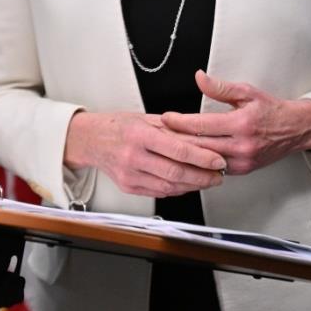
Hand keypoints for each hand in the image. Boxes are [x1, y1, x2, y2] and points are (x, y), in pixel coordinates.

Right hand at [64, 110, 226, 197]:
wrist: (92, 140)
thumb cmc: (120, 126)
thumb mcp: (147, 118)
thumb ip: (174, 128)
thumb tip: (202, 135)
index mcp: (140, 135)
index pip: (177, 150)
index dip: (202, 158)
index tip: (218, 160)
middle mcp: (133, 156)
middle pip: (175, 172)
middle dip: (202, 176)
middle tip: (219, 174)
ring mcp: (130, 174)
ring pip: (169, 187)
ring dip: (193, 185)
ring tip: (208, 180)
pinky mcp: (129, 186)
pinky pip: (159, 192)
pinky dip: (177, 190)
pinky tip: (188, 184)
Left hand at [161, 71, 310, 175]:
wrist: (295, 129)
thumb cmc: (272, 110)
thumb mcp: (247, 91)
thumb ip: (220, 87)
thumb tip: (199, 78)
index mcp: (241, 123)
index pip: (202, 125)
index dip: (180, 122)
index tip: (165, 118)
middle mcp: (241, 145)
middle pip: (199, 145)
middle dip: (176, 140)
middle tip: (158, 134)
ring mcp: (242, 160)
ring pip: (205, 160)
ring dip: (185, 154)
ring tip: (167, 147)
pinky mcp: (242, 170)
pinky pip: (215, 169)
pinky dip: (199, 163)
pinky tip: (186, 158)